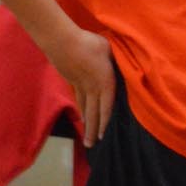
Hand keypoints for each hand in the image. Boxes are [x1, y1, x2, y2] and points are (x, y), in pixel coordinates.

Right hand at [47, 27, 113, 145]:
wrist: (62, 40)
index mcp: (105, 81)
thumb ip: (116, 61)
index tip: (104, 135)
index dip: (105, 121)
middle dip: (93, 130)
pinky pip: (78, 98)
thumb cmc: (89, 42)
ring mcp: (79, 85)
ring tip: (86, 136)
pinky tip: (81, 116)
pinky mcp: (71, 80)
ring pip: (84, 107)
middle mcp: (92, 87)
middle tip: (91, 145)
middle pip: (93, 112)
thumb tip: (123, 65)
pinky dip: (81, 109)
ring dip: (86, 122)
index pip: (107, 106)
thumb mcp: (110, 51)